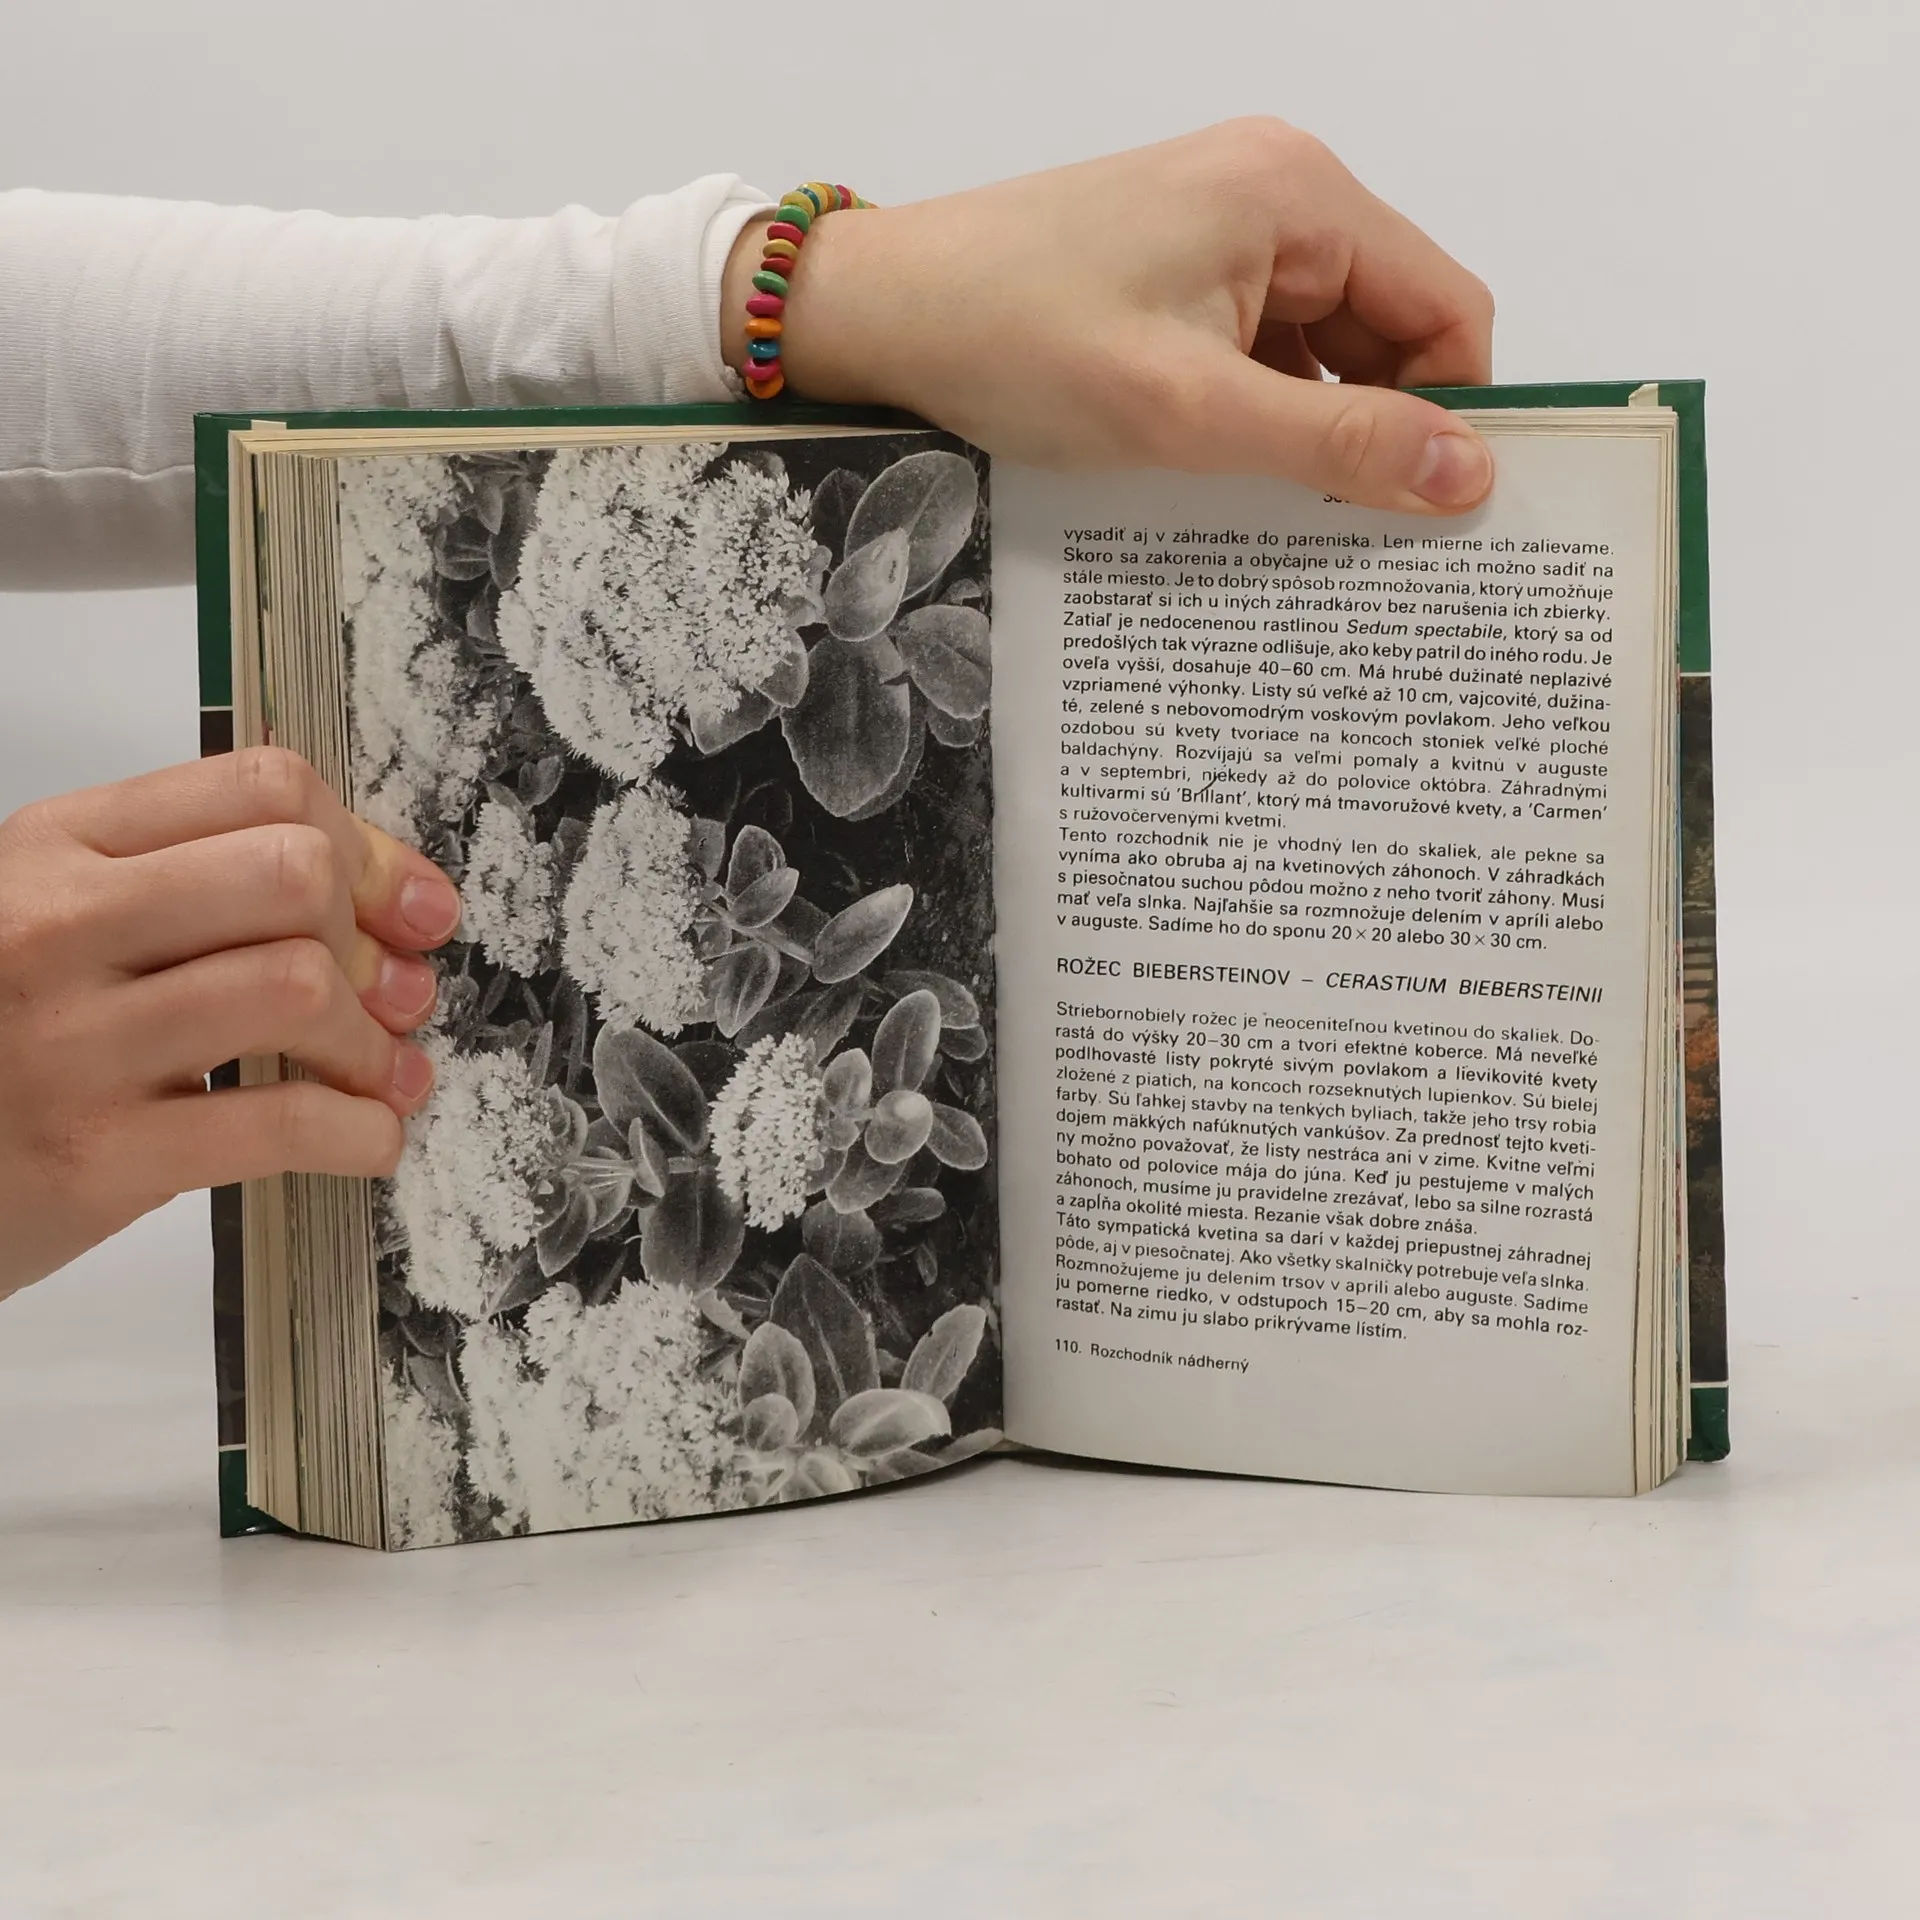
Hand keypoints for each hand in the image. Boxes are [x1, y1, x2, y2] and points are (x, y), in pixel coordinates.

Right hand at [0, 747, 459, 1299]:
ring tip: (386, 1074)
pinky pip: (278, 1123)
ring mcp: (71, 1041)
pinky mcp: (95, 1155)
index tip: (407, 906)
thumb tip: (392, 896)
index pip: (259, 786)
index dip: (366, 844)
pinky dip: (359, 1131)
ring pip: (295, 989)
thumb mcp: (55, 917)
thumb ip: (190, 883)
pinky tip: (370, 1138)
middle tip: (397, 993)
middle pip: (291, 874)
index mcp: (56, 845)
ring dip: (375, 1043)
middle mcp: (58, 925)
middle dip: (371, 937)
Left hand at [729, 119, 1495, 513]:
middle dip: (1380, 431)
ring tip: (1288, 523)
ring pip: (1322, 354)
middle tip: (1362, 544)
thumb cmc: (1016, 343)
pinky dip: (1259, 421)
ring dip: (1314, 436)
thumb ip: (1337, 443)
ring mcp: (1221, 237)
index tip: (1439, 517)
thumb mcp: (1190, 410)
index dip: (1456, 412)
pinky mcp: (1176, 277)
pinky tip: (1232, 485)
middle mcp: (1275, 197)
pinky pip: (1259, 356)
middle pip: (1389, 332)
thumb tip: (1471, 475)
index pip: (1446, 307)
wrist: (875, 317)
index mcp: (1299, 196)